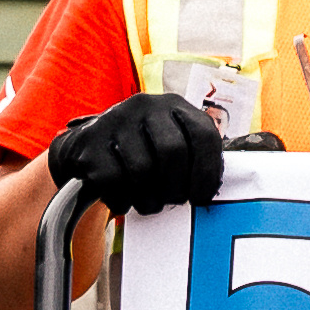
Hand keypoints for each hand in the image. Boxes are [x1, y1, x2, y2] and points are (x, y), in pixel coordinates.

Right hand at [43, 91, 229, 215]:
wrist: (88, 147)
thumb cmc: (144, 153)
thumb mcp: (173, 143)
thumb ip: (197, 158)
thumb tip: (222, 191)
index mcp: (175, 106)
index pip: (204, 135)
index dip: (208, 172)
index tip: (203, 197)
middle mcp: (145, 105)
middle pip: (172, 152)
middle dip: (176, 187)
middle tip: (174, 202)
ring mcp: (115, 120)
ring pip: (141, 169)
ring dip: (149, 199)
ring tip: (149, 204)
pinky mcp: (89, 142)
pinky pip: (112, 180)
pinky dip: (121, 200)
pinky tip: (124, 200)